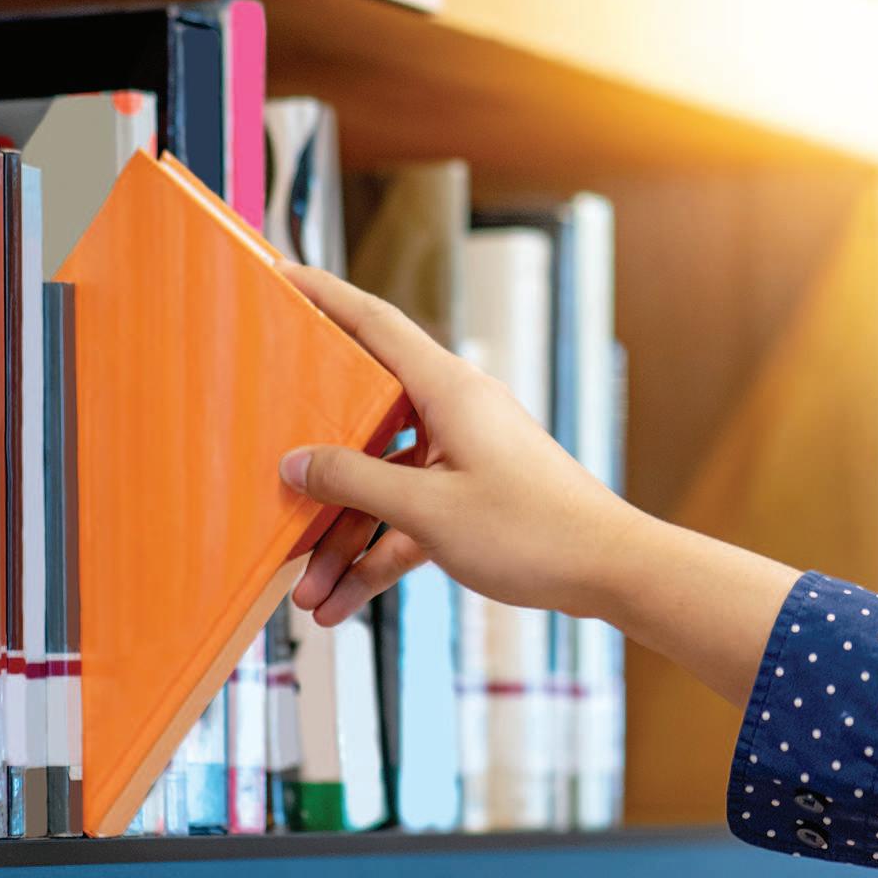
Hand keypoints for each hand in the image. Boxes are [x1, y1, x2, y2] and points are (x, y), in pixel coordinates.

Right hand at [277, 263, 798, 706]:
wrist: (610, 572)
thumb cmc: (535, 531)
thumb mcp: (428, 509)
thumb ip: (355, 482)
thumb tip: (297, 463)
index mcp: (448, 390)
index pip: (375, 324)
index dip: (326, 296)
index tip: (282, 275)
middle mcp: (455, 414)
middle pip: (364, 421)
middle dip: (316, 472)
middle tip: (267, 480)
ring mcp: (464, 458)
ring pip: (384, 487)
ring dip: (344, 540)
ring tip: (307, 592)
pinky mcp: (473, 500)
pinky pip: (410, 520)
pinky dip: (378, 556)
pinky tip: (343, 601)